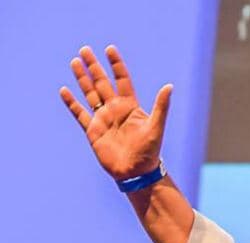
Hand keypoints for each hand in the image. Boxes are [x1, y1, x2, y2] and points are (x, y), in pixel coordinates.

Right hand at [60, 45, 171, 180]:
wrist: (136, 173)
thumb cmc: (149, 152)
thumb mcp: (156, 127)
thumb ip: (161, 107)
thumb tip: (170, 86)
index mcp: (130, 106)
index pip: (122, 80)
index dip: (116, 65)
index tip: (110, 49)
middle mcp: (115, 110)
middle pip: (102, 83)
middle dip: (94, 66)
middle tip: (85, 49)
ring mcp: (103, 119)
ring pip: (90, 93)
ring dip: (82, 78)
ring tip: (75, 62)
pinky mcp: (93, 130)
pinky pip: (80, 113)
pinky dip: (72, 103)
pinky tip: (65, 91)